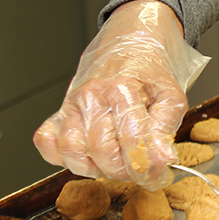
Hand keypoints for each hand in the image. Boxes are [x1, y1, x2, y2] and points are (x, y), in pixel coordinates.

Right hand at [33, 0, 208, 189]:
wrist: (130, 43)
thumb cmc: (149, 70)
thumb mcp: (171, 93)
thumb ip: (166, 127)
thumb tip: (164, 159)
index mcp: (123, 88)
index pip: (131, 138)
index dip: (146, 165)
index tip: (157, 176)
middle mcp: (91, 96)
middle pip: (101, 150)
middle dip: (123, 171)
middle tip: (139, 171)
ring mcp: (71, 104)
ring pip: (73, 152)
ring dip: (95, 169)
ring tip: (116, 164)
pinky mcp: (58, 112)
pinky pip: (47, 143)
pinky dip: (62, 158)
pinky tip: (86, 156)